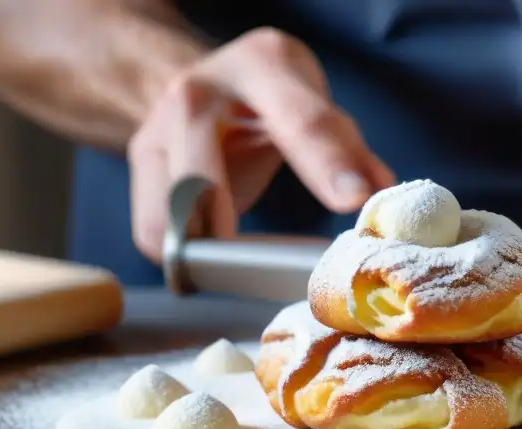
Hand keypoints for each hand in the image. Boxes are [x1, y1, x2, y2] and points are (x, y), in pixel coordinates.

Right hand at [128, 27, 394, 261]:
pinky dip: (184, 257)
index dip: (326, 165)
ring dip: (201, 252)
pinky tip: (211, 261)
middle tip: (266, 268)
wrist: (206, 81)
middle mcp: (197, 92)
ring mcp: (158, 126)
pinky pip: (155, 229)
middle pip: (206, 175)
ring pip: (169, 212)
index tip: (353, 203)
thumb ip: (349, 148)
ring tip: (236, 268)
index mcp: (259, 66)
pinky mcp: (140, 162)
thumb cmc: (272, 97)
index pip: (297, 121)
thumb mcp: (315, 101)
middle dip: (231, 227)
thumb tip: (380, 193)